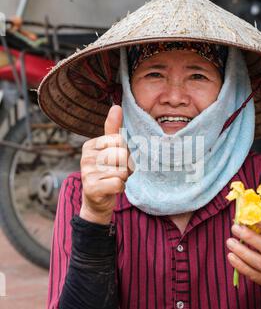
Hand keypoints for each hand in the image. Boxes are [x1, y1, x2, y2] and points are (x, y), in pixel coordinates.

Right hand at [79, 105, 132, 224]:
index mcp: (90, 145)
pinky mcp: (91, 188)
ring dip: (123, 178)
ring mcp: (87, 172)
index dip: (125, 153)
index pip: (120, 141)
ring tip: (112, 180)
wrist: (96, 202)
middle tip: (116, 173)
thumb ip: (113, 129)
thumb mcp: (109, 150)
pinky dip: (120, 188)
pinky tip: (111, 189)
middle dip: (125, 167)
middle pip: (122, 155)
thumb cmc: (106, 173)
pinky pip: (118, 183)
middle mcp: (86, 157)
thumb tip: (116, 106)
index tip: (116, 161)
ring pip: (122, 170)